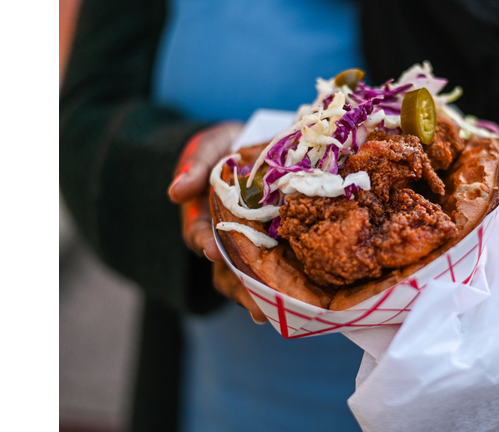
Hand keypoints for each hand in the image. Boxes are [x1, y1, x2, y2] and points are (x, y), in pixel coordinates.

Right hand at [168, 122, 266, 322]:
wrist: (251, 147)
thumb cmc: (224, 150)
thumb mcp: (207, 149)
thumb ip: (196, 165)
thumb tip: (176, 191)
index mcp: (204, 217)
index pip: (200, 233)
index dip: (204, 241)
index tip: (210, 248)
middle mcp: (226, 238)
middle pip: (226, 269)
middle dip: (238, 288)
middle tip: (252, 306)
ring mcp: (250, 245)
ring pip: (250, 276)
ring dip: (259, 296)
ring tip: (269, 314)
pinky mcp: (277, 243)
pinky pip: (280, 267)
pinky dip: (286, 284)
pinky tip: (298, 302)